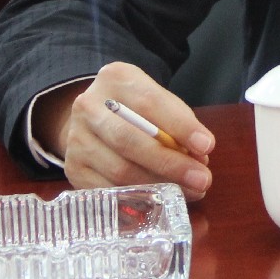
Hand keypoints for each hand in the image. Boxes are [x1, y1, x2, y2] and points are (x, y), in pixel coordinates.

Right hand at [36, 62, 215, 198]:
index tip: (207, 146)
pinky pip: (109, 191)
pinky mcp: (73, 168)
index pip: (150, 102)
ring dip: (160, 185)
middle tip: (202, 179)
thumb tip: (199, 156)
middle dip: (171, 163)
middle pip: (130, 140)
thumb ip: (179, 123)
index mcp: (115, 79)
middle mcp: (89, 106)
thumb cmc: (137, 110)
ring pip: (119, 170)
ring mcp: (76, 139)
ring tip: (190, 191)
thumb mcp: (158, 102)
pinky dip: (139, 198)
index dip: (180, 126)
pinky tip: (161, 199)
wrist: (93, 119)